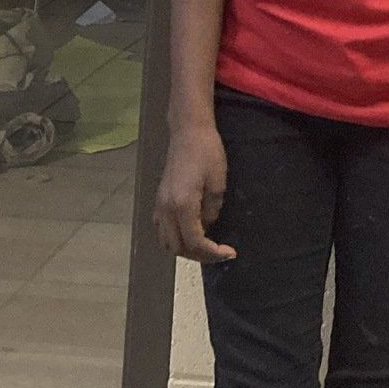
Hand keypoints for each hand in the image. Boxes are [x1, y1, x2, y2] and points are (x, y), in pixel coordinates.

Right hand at [154, 118, 235, 263]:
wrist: (188, 132)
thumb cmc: (207, 152)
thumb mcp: (218, 183)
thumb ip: (212, 210)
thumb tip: (208, 226)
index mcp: (182, 205)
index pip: (195, 241)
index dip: (213, 253)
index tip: (230, 253)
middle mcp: (166, 209)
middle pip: (177, 247)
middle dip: (199, 255)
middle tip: (219, 253)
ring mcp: (159, 205)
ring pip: (166, 242)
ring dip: (185, 249)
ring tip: (206, 246)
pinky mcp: (158, 200)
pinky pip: (162, 230)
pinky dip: (176, 238)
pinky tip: (191, 233)